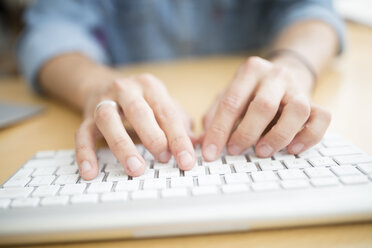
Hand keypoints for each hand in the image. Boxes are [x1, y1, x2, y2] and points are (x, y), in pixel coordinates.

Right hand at [75, 73, 195, 179]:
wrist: (104, 85)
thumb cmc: (142, 101)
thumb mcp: (164, 104)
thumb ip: (180, 122)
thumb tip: (195, 144)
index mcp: (150, 87)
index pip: (167, 112)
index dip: (178, 137)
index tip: (186, 159)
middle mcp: (126, 90)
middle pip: (139, 112)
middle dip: (153, 137)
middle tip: (164, 159)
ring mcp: (103, 102)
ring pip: (109, 121)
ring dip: (123, 146)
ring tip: (136, 169)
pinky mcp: (86, 117)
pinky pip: (81, 135)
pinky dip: (85, 154)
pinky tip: (90, 172)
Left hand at [201, 56, 330, 160]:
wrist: (286, 72)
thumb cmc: (251, 91)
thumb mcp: (229, 95)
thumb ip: (214, 115)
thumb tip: (202, 142)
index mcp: (250, 71)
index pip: (231, 102)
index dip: (218, 131)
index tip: (210, 153)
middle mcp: (276, 76)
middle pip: (264, 106)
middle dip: (246, 133)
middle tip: (234, 151)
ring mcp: (298, 88)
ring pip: (297, 111)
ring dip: (278, 136)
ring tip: (263, 152)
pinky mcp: (315, 102)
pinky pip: (322, 118)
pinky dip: (309, 136)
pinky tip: (292, 149)